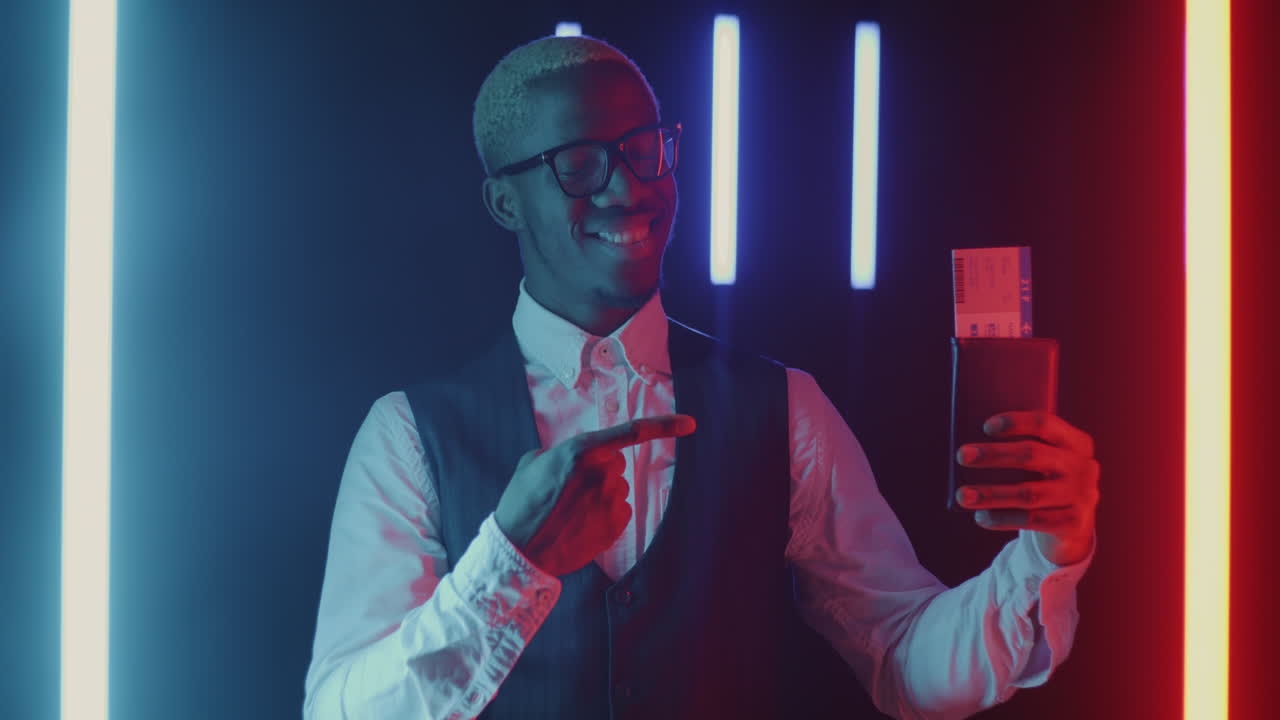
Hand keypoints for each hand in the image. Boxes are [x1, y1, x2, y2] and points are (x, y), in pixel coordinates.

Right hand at [495, 414, 696, 576]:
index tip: (690, 424)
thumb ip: (561, 451)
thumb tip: (574, 457)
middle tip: (571, 488)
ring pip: (617, 490)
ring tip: (572, 511)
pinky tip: (582, 524)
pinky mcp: (615, 527)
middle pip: (616, 465)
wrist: (519, 548)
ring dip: (601, 495)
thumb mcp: (532, 462)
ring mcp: (611, 502)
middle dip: (600, 472)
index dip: (665, 426)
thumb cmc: (520, 503)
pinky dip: (606, 515)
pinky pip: (620, 512)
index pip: (632, 432)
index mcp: (581, 452)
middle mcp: (602, 474)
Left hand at [954, 411, 1099, 565]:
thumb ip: (1022, 451)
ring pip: (1028, 493)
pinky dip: (1001, 518)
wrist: (1072, 528)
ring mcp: (1082, 496)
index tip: (985, 427)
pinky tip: (981, 517)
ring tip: (962, 495)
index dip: (1014, 422)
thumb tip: (973, 448)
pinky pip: (1030, 519)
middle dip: (993, 454)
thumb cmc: (1046, 485)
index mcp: (1076, 443)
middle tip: (962, 456)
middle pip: (1032, 454)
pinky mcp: (1074, 523)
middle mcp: (1083, 467)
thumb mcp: (1044, 463)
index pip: (1044, 423)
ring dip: (991, 493)